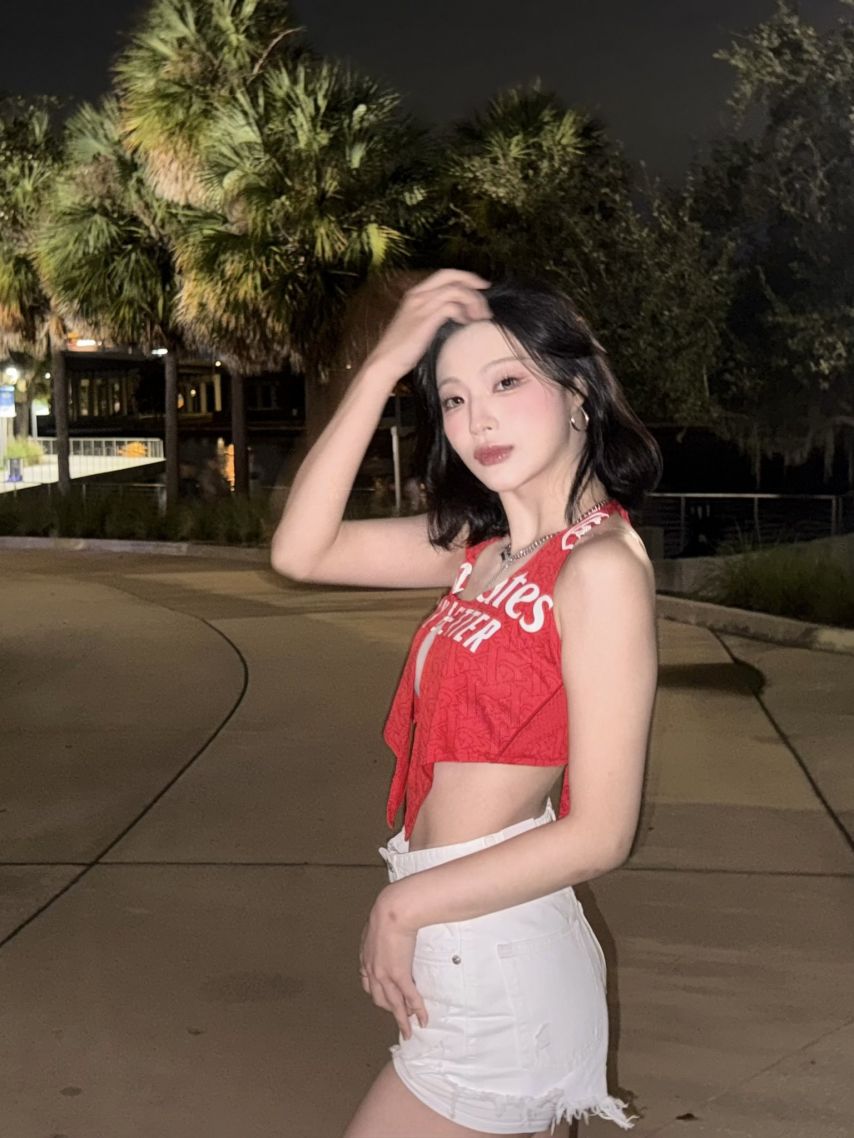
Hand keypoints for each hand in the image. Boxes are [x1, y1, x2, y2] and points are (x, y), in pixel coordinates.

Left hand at [358, 887, 427, 1039]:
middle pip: (380, 998)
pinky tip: (423, 1018)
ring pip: (393, 1004)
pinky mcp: (399, 974)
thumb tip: (386, 932)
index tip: (386, 1000)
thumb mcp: (377, 925)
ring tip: (409, 1030)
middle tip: (400, 1016)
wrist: (393, 911)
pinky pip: (410, 998)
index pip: (370, 984)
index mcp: (366, 958)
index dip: (379, 994)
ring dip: (402, 1019)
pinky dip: (417, 1010)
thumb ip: (379, 933)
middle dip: (390, 1009)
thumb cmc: (387, 911)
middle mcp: (372, 971)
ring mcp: (385, 975)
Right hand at [363, 268, 491, 383]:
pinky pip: (451, 306)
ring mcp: (421, 306)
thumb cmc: (402, 349)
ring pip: (455, 290)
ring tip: (479, 316)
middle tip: (486, 292)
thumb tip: (458, 314)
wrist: (385, 361)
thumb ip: (434, 315)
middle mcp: (417, 295)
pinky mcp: (426, 319)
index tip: (479, 285)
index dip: (464, 276)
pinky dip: (463, 312)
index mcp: (415, 294)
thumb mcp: (418, 326)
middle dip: (472, 281)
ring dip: (472, 300)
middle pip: (450, 276)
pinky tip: (466, 323)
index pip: (443, 275)